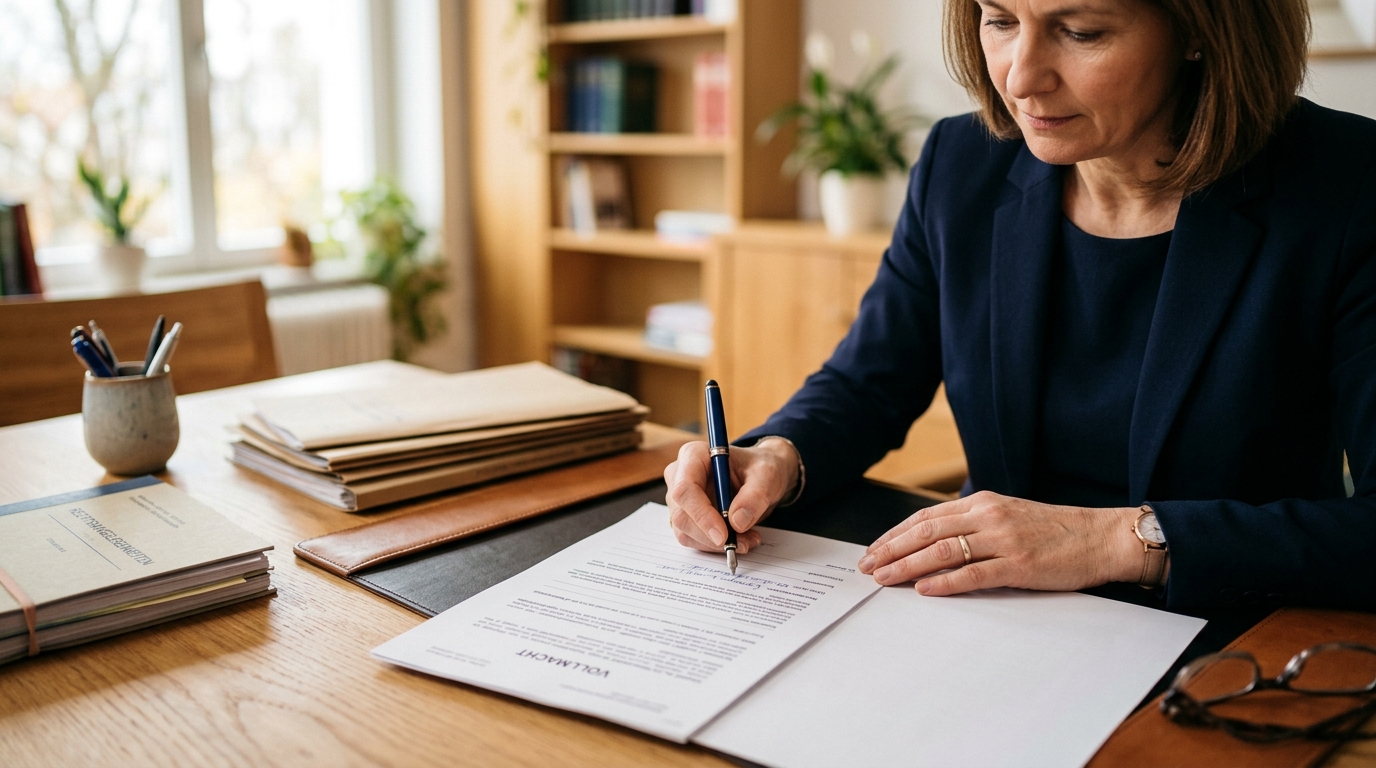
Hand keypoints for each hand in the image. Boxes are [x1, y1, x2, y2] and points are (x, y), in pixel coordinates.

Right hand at [663, 438, 799, 554]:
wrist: (760, 477)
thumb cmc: (760, 469)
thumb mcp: (767, 476)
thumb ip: (755, 495)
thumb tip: (737, 522)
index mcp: (693, 455)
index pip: (685, 489)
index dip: (701, 515)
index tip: (724, 535)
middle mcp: (679, 476)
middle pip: (682, 515)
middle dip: (711, 536)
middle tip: (744, 542)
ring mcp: (680, 499)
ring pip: (686, 532)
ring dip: (716, 544)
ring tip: (749, 539)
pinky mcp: (686, 518)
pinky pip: (693, 540)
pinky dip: (716, 546)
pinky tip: (740, 539)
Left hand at [856, 491, 1142, 594]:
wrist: (1100, 537)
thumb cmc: (1055, 531)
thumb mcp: (1009, 515)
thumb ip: (974, 523)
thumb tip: (935, 539)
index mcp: (983, 503)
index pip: (926, 517)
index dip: (895, 534)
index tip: (873, 549)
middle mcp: (988, 516)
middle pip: (926, 532)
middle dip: (891, 549)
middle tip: (867, 566)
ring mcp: (1003, 540)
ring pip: (943, 551)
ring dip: (908, 565)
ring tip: (885, 577)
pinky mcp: (1019, 565)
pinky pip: (973, 573)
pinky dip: (945, 582)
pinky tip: (924, 589)